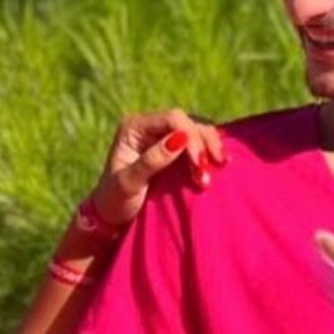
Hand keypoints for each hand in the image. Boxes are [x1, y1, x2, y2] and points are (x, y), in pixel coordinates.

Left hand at [86, 109, 226, 227]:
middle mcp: (150, 125)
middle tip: (207, 174)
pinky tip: (221, 163)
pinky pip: (199, 141)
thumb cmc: (115, 200)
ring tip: (214, 172)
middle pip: (188, 121)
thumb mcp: (129, 183)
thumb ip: (152, 160)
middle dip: (203, 145)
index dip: (191, 137)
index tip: (199, 165)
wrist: (112, 214)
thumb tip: (180, 138)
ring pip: (197, 129)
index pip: (173, 118)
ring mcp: (163, 134)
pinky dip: (210, 152)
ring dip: (209, 149)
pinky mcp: (174, 147)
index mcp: (134, 126)